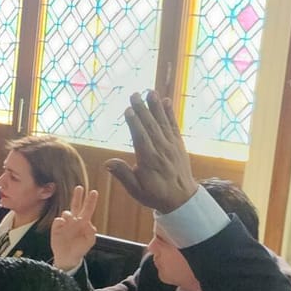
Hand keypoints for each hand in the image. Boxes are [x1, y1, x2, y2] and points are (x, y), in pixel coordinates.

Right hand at [49, 185, 98, 272]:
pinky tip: (62, 224)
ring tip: (69, 219)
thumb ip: (91, 232)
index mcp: (83, 223)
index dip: (90, 201)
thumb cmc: (80, 248)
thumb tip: (88, 223)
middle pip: (76, 206)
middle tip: (80, 188)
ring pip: (66, 212)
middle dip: (77, 196)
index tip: (93, 192)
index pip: (88, 209)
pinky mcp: (56, 227)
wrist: (67, 257)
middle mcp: (74, 221)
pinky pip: (58, 220)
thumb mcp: (90, 241)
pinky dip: (60, 221)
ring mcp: (65, 223)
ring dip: (69, 214)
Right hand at [105, 91, 197, 213]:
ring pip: (162, 123)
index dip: (134, 123)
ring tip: (150, 92)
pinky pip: (173, 126)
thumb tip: (107, 163)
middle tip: (135, 94)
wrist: (182, 198)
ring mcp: (171, 146)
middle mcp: (161, 150)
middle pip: (150, 126)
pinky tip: (166, 101)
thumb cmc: (155, 194)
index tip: (128, 109)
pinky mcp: (178, 144)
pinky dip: (170, 113)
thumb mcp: (136, 189)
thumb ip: (123, 175)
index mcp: (149, 160)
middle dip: (142, 109)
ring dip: (156, 106)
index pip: (141, 138)